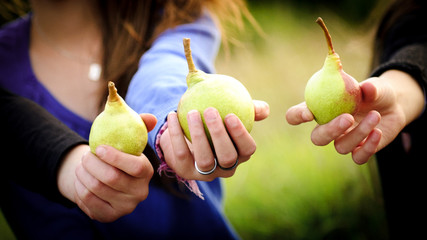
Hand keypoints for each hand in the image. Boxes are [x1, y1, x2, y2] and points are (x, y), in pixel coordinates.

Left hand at [58, 114, 156, 221]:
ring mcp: (125, 207)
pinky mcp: (109, 215)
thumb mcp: (130, 139)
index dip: (116, 157)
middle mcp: (140, 192)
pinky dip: (79, 187)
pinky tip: (81, 179)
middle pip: (112, 178)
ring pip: (97, 188)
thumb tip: (151, 118)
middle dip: (93, 164)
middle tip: (85, 156)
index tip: (99, 148)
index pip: (136, 167)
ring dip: (83, 174)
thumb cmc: (119, 154)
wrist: (108, 180)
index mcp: (147, 172)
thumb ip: (140, 124)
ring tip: (81, 165)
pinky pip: (88, 201)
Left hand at [160, 100, 268, 180]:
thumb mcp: (230, 114)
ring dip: (198, 135)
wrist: (186, 135)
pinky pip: (181, 154)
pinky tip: (173, 115)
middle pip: (227, 157)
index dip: (241, 135)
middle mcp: (226, 168)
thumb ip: (248, 109)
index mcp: (241, 154)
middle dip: (220, 135)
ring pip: (205, 160)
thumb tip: (264, 109)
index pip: (247, 149)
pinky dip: (176, 134)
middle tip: (211, 111)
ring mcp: (206, 173)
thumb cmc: (214, 121)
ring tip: (193, 113)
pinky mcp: (186, 171)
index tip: (230, 115)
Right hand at [286, 70, 423, 163]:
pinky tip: (378, 132)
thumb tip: (366, 88)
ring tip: (376, 115)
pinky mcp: (359, 151)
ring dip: (359, 132)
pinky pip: (358, 157)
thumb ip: (369, 87)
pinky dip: (368, 147)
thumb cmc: (375, 92)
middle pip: (318, 138)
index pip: (296, 115)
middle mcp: (328, 128)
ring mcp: (343, 141)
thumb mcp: (373, 85)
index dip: (297, 116)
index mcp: (320, 109)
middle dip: (330, 130)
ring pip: (341, 147)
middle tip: (347, 118)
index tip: (308, 113)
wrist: (393, 105)